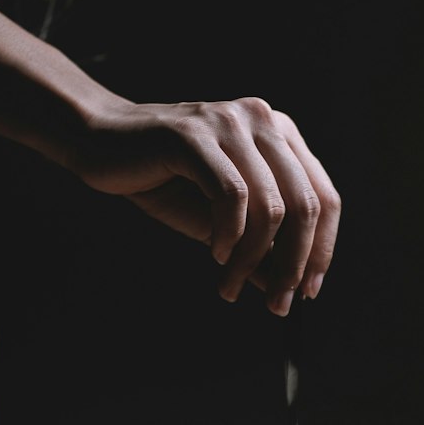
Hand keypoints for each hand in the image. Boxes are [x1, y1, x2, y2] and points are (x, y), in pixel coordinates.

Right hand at [73, 96, 340, 312]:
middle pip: (305, 205)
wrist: (99, 143)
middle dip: (293, 264)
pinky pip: (232, 195)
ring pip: (270, 206)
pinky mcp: (194, 134)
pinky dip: (229, 235)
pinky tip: (215, 253)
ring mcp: (229, 122)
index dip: (322, 250)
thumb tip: (286, 288)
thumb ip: (256, 246)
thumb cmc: (163, 181)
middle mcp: (263, 120)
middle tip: (275, 304)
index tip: (306, 293)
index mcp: (280, 135)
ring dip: (252, 259)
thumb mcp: (219, 221)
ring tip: (228, 286)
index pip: (324, 197)